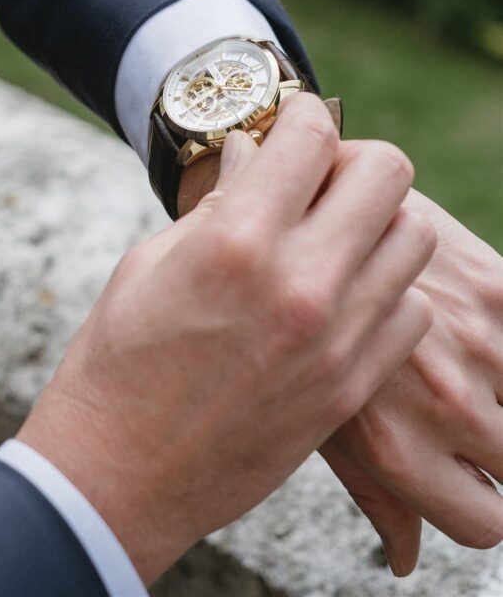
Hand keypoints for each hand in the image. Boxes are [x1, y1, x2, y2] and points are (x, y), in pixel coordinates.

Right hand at [18, 96, 432, 583]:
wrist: (119, 476)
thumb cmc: (118, 361)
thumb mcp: (151, 261)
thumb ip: (217, 202)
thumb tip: (254, 151)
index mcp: (237, 240)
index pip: (313, 135)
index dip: (303, 115)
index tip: (291, 126)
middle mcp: (300, 283)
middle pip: (388, 174)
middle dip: (353, 160)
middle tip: (318, 180)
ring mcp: (335, 340)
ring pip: (414, 238)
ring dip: (377, 223)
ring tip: (333, 238)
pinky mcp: (349, 388)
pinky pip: (410, 312)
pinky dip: (386, 291)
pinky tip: (340, 297)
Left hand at [320, 188, 502, 574]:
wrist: (295, 213)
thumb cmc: (291, 324)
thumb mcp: (318, 417)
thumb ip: (376, 493)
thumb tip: (404, 561)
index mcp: (394, 449)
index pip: (486, 523)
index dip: (479, 503)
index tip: (470, 478)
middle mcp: (445, 405)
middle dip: (491, 444)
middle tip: (447, 402)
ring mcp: (478, 346)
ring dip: (497, 388)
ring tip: (450, 360)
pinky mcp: (498, 290)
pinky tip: (468, 332)